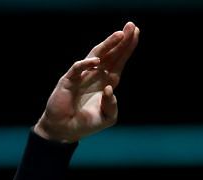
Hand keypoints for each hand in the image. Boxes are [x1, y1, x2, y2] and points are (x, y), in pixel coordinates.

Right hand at [34, 21, 139, 142]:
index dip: (127, 48)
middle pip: (110, 54)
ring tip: (119, 35)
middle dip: (121, 41)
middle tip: (132, 26)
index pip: (119, 61)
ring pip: (95, 55)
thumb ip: (112, 105)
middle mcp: (95, 75)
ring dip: (107, 45)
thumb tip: (109, 89)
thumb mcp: (107, 117)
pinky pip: (77, 69)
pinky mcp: (69, 81)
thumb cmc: (85, 123)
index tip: (137, 33)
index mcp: (106, 82)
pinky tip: (97, 62)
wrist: (65, 130)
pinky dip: (86, 65)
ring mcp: (82, 76)